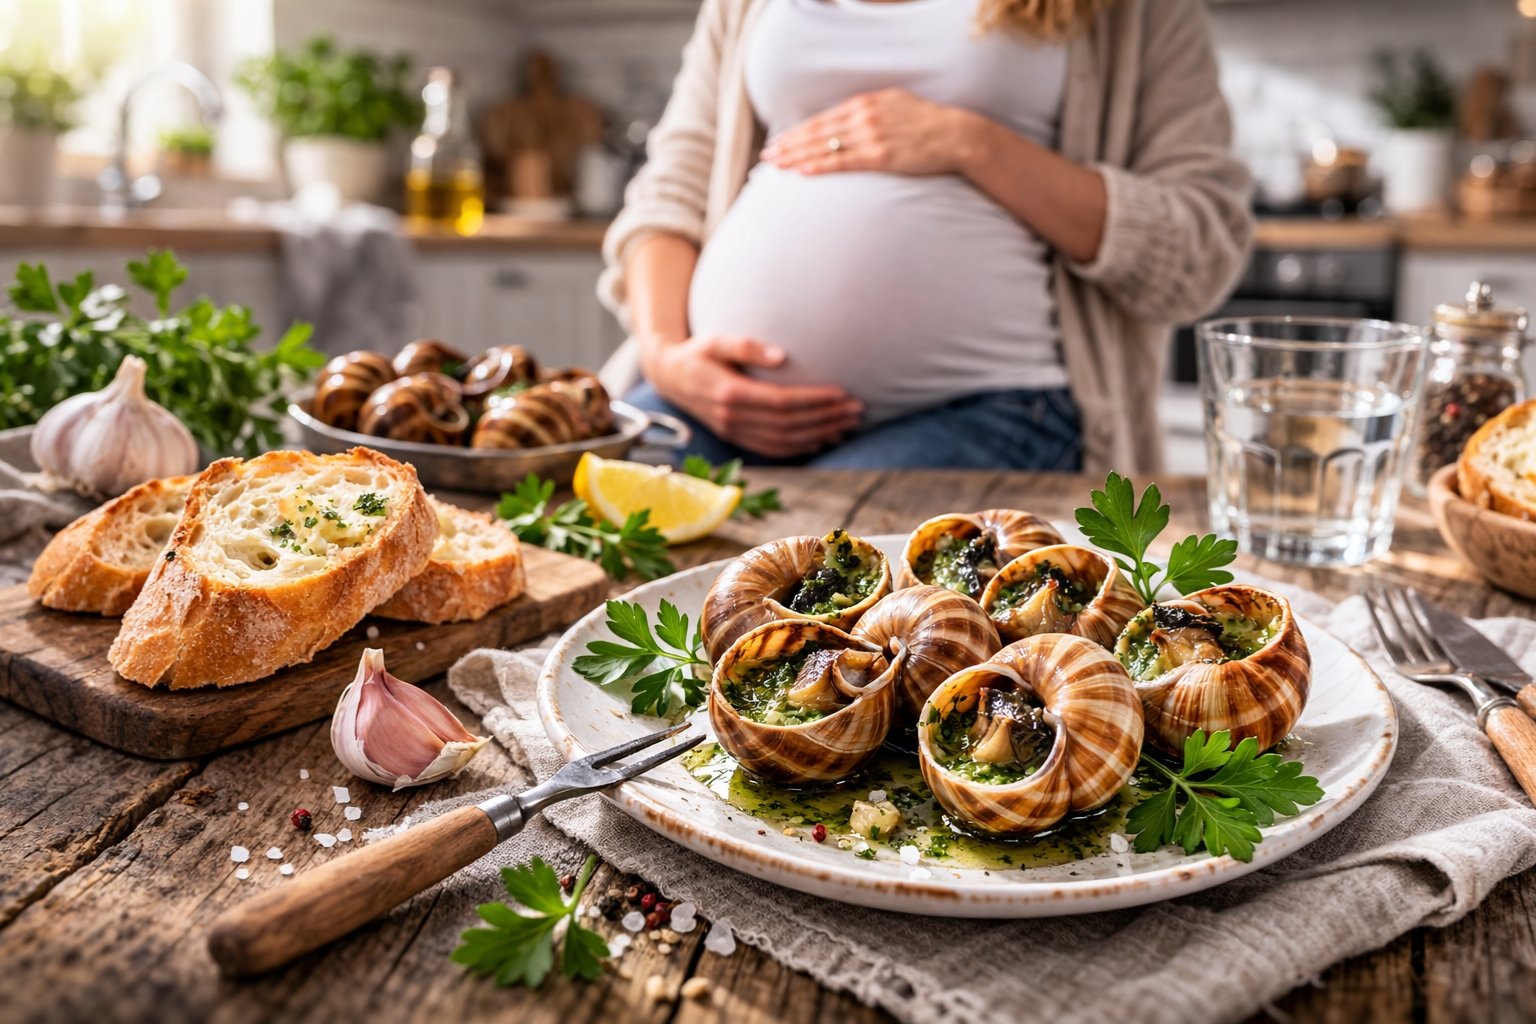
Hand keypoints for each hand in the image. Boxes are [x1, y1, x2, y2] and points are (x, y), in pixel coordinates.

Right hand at [644, 336, 862, 458]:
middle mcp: (732, 418)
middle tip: (856, 410)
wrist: (669, 376)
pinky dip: (800, 448)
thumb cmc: (698, 351)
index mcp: (730, 393)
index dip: (815, 401)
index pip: (782, 403)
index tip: (843, 394)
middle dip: (825, 418)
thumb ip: (748, 346)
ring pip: (783, 441)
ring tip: (847, 425)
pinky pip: (772, 449)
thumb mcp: (717, 339)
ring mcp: (733, 432)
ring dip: (818, 435)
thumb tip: (782, 356)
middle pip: (788, 425)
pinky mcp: (736, 438)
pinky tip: (822, 440)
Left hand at [761, 89, 974, 176]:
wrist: (955, 135)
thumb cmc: (927, 124)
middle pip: (817, 132)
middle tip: (767, 156)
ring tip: (775, 165)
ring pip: (824, 147)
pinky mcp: (880, 156)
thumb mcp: (895, 105)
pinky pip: (842, 162)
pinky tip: (801, 171)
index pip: (823, 119)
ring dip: (796, 156)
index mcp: (865, 103)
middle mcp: (863, 117)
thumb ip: (870, 112)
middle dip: (788, 144)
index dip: (798, 131)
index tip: (779, 141)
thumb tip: (850, 120)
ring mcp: (870, 136)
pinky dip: (819, 166)